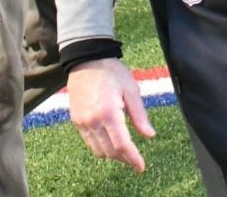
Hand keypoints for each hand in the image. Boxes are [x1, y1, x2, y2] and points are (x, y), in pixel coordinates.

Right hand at [67, 58, 155, 172]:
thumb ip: (140, 115)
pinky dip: (100, 147)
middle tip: (136, 159)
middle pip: (110, 151)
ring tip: (125, 152)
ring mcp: (82, 122)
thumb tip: (150, 135)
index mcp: (108, 113)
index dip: (133, 159)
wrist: (86, 59)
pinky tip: (110, 141)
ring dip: (112, 155)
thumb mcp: (131, 89)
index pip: (122, 145)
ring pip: (98, 150)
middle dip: (124, 159)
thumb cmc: (112, 71)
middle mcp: (93, 120)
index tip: (141, 167)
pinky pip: (89, 142)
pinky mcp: (76, 120)